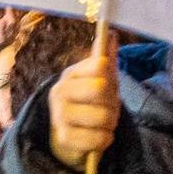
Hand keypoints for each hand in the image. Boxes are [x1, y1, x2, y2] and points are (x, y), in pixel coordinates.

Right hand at [48, 54, 118, 170]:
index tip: (107, 84)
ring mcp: (59, 116)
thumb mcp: (99, 80)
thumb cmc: (88, 102)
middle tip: (108, 107)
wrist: (69, 134)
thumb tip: (111, 35)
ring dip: (110, 123)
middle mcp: (60, 92)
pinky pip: (98, 138)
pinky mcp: (64, 138)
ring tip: (103, 123)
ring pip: (103, 117)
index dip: (111, 77)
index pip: (100, 65)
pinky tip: (98, 136)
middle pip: (102, 89)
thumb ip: (106, 58)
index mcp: (71, 74)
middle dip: (113, 102)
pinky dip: (105, 139)